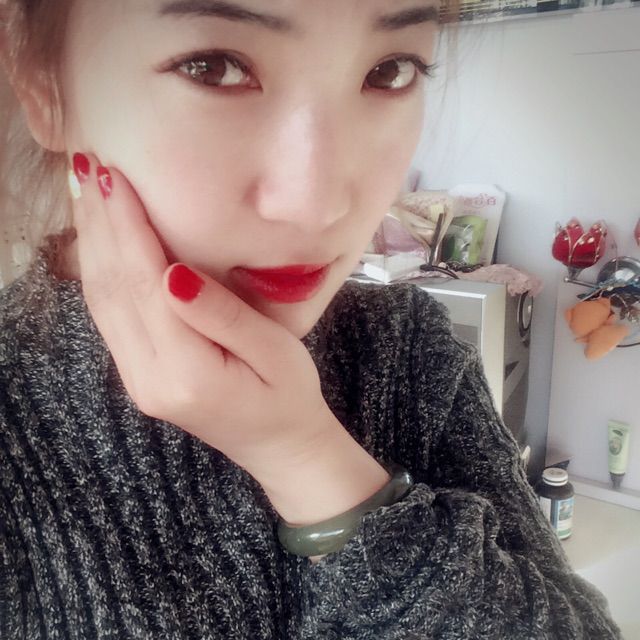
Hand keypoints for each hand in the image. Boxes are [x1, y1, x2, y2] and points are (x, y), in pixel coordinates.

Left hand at [68, 152, 337, 476]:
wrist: (280, 447)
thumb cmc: (290, 397)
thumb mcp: (276, 354)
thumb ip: (224, 317)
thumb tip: (173, 272)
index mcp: (186, 373)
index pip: (145, 286)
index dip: (127, 227)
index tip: (113, 176)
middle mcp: (148, 378)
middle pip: (112, 290)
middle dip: (98, 225)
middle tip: (86, 166)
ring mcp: (137, 380)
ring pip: (102, 302)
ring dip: (91, 243)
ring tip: (83, 191)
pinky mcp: (138, 374)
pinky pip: (109, 316)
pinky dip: (100, 271)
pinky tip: (99, 239)